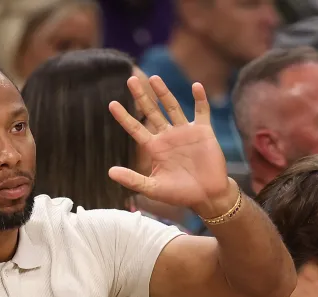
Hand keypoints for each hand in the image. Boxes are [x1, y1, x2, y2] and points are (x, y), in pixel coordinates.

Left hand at [108, 76, 233, 215]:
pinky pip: (201, 111)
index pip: (135, 128)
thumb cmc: (180, 194)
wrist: (207, 196)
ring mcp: (185, 132)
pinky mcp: (203, 131)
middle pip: (152, 112)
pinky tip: (196, 86)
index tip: (112, 104)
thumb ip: (132, 179)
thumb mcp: (153, 188)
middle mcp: (167, 136)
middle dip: (142, 96)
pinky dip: (200, 98)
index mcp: (154, 148)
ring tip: (154, 78)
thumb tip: (110, 172)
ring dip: (164, 92)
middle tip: (131, 80)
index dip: (124, 116)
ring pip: (173, 107)